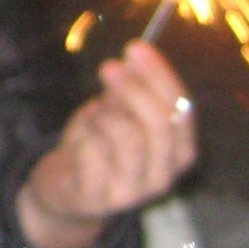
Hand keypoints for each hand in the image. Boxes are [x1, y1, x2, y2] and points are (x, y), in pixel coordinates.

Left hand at [14, 39, 195, 247]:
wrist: (66, 192)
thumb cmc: (99, 146)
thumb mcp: (119, 115)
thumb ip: (131, 94)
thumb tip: (134, 61)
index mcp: (179, 153)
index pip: (182, 110)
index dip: (160, 76)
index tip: (137, 48)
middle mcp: (164, 176)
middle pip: (159, 124)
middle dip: (134, 89)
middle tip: (109, 67)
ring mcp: (134, 192)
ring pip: (127, 136)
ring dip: (105, 116)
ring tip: (94, 119)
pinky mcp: (99, 199)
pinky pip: (93, 151)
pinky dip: (82, 136)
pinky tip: (79, 144)